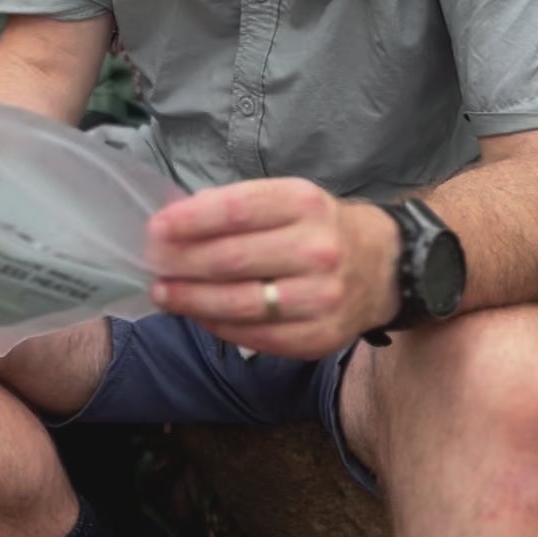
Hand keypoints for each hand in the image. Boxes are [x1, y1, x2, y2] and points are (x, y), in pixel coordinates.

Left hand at [146, 178, 400, 358]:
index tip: (155, 228)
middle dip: (181, 263)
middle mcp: (317, 249)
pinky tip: (199, 316)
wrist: (384, 266)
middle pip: (231, 260)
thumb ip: (239, 207)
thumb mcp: (290, 198)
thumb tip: (178, 221)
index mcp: (305, 204)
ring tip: (164, 294)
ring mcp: (321, 298)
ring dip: (192, 300)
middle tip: (153, 264)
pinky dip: (220, 327)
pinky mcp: (319, 338)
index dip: (188, 221)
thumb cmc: (322, 227)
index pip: (234, 211)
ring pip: (239, 304)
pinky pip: (256, 336)